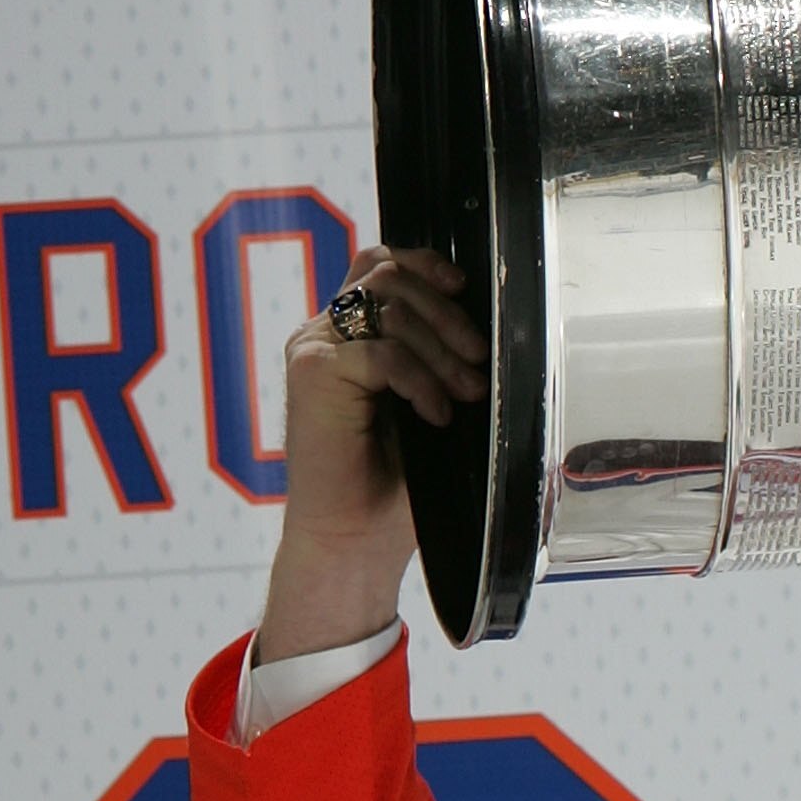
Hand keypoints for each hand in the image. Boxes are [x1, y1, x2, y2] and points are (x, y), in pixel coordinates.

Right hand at [256, 246, 486, 663]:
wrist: (355, 538)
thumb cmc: (396, 484)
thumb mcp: (431, 405)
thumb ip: (438, 356)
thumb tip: (489, 327)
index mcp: (352, 333)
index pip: (381, 263)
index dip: (425, 264)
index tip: (465, 291)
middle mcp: (327, 332)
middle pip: (388, 276)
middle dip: (447, 314)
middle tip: (477, 363)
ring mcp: (315, 349)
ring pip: (388, 309)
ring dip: (441, 350)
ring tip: (465, 395)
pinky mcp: (311, 372)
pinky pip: (380, 353)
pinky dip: (419, 381)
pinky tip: (436, 416)